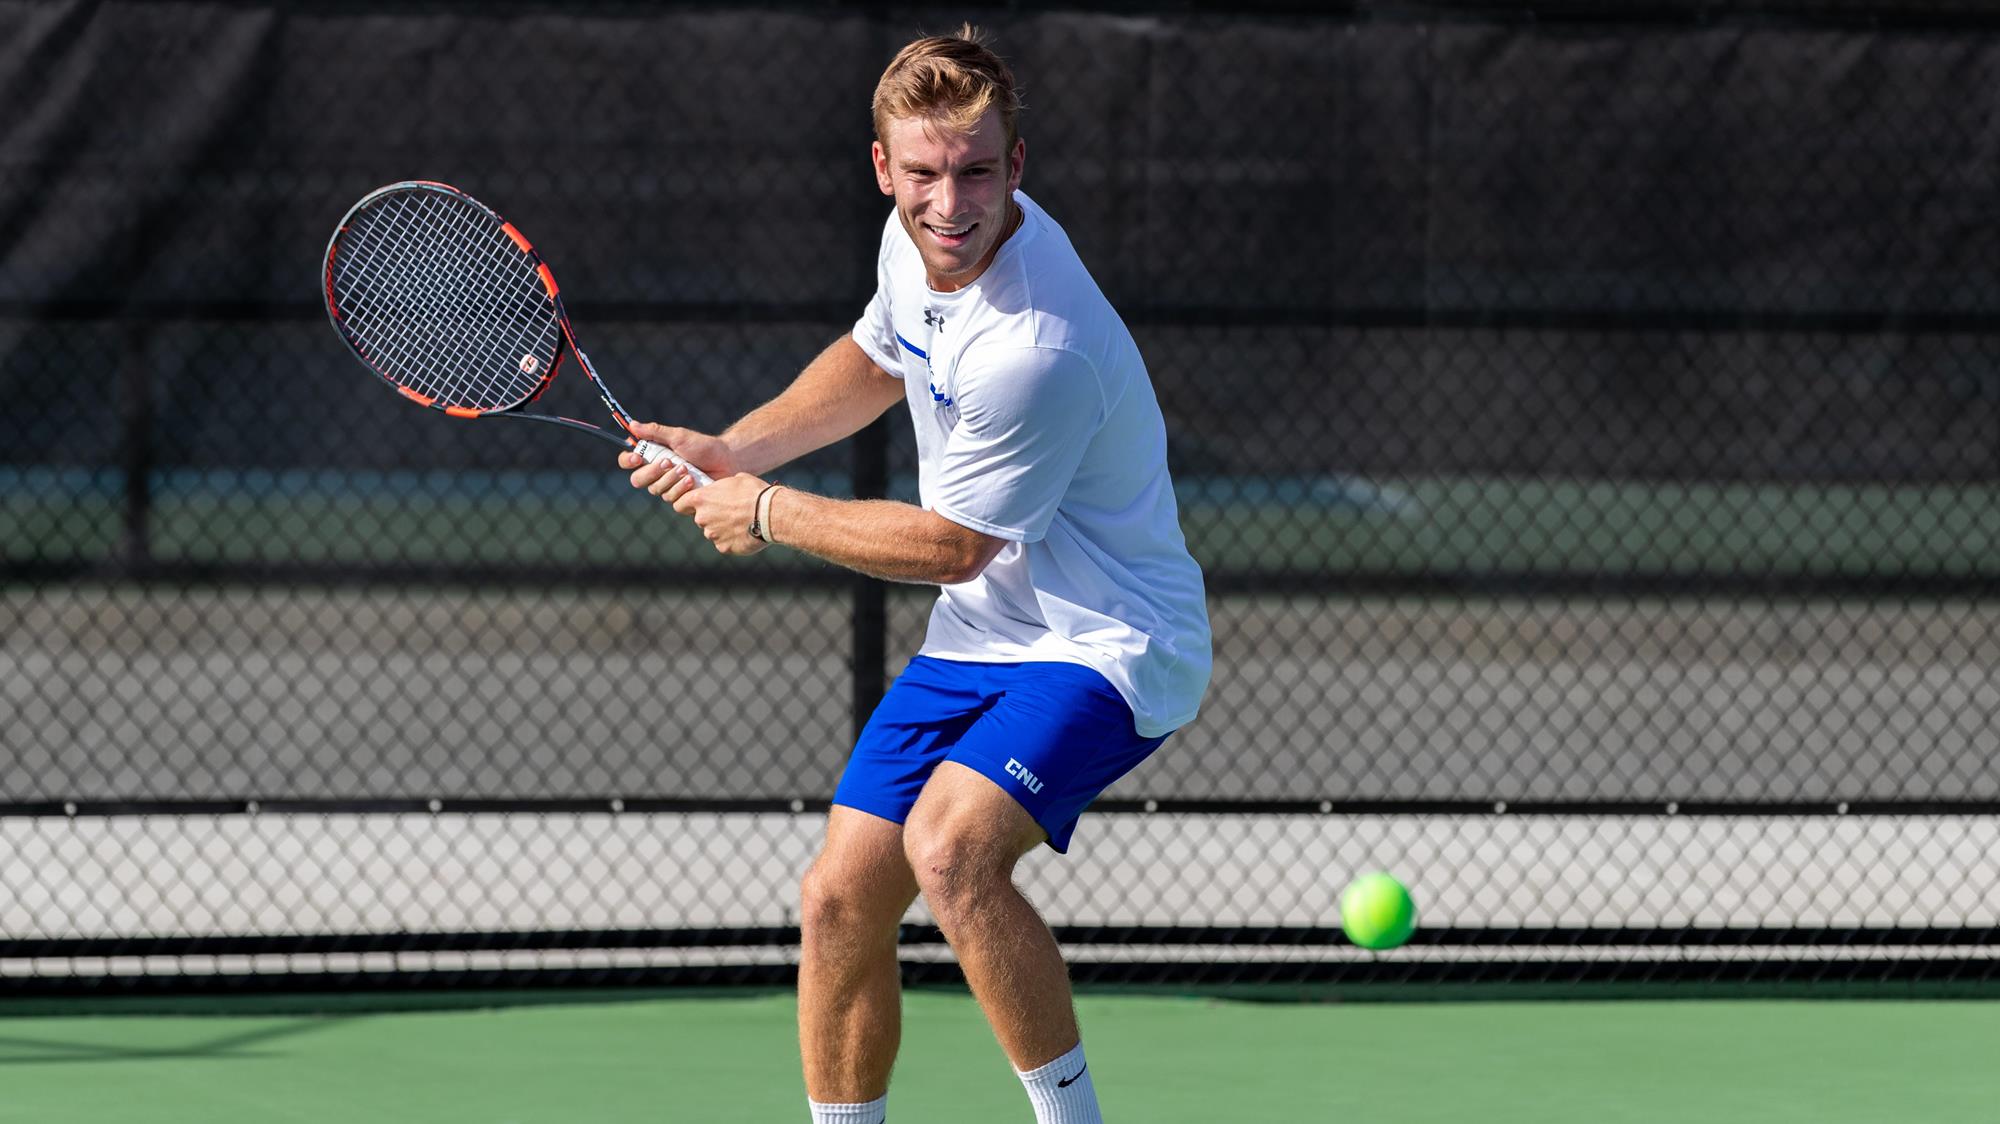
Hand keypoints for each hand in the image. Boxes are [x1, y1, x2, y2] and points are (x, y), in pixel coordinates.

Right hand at [619, 422, 733, 505]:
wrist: (727, 462)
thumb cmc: (704, 447)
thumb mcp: (679, 436)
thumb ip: (655, 432)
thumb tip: (632, 425)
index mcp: (652, 456)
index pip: (628, 461)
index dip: (628, 460)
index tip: (637, 457)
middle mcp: (656, 474)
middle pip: (638, 480)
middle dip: (653, 471)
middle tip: (669, 462)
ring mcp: (668, 488)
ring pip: (656, 490)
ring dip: (671, 479)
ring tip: (688, 470)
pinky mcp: (681, 500)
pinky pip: (672, 501)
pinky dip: (682, 489)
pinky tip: (693, 481)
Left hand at [673, 472, 769, 555]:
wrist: (770, 514)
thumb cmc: (754, 493)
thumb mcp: (736, 480)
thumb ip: (722, 487)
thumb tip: (724, 489)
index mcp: (701, 499)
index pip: (680, 504)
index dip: (687, 504)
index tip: (695, 505)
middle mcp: (702, 518)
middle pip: (700, 519)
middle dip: (711, 516)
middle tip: (730, 511)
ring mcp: (712, 535)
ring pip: (713, 532)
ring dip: (722, 528)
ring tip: (741, 522)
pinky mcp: (724, 547)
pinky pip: (724, 543)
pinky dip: (732, 539)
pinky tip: (745, 532)